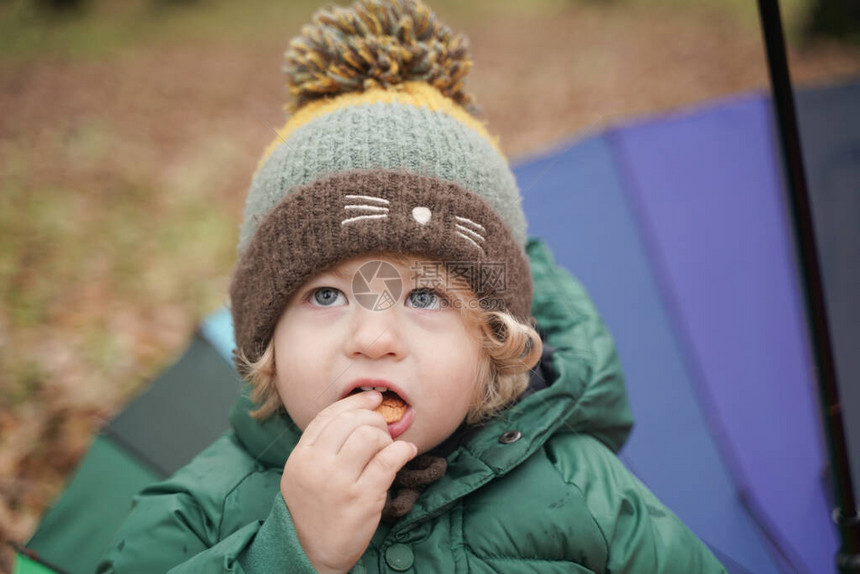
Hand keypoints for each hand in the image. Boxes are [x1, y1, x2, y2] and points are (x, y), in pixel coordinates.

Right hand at [280, 391, 417, 573]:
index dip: (354, 402)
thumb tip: (358, 415)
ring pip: (369, 435)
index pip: (328, 415)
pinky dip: (403, 451)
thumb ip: (322, 447)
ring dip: (385, 438)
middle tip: (382, 432)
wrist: (310, 553)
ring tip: (387, 449)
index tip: (373, 398)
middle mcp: (317, 465)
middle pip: (352, 421)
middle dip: (374, 420)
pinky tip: (406, 453)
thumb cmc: (312, 511)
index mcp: (301, 456)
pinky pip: (388, 460)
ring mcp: (339, 481)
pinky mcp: (362, 498)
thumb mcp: (303, 474)